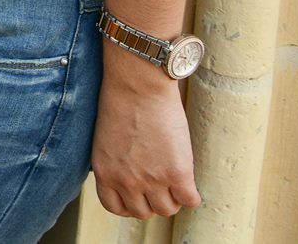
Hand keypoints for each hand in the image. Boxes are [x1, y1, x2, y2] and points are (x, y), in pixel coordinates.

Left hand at [90, 61, 200, 218]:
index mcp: (105, 172)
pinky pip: (190, 201)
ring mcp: (152, 180)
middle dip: (152, 200)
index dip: (130, 202)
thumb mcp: (106, 138)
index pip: (115, 207)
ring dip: (173, 198)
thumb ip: (115, 162)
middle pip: (144, 212)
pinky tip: (189, 180)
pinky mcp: (177, 173)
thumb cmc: (121, 100)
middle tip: (160, 184)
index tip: (139, 193)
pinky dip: (192, 195)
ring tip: (175, 181)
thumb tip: (130, 174)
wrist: (138, 84)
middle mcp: (126, 181)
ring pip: (168, 210)